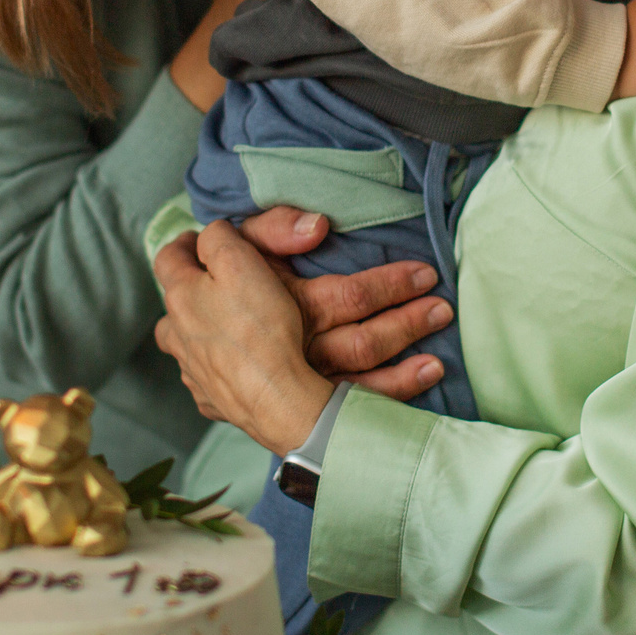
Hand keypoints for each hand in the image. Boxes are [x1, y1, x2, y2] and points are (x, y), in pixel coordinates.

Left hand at [153, 220, 338, 453]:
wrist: (276, 397)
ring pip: (183, 344)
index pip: (167, 258)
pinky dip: (215, 368)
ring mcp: (191, 371)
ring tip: (221, 328)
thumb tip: (207, 235)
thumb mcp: (240, 261)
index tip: (196, 239)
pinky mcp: (210, 398)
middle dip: (188, 290)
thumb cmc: (260, 326)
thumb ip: (217, 239)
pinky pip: (205, 377)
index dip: (182, 243)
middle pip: (171, 305)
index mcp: (181, 297)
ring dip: (195, 332)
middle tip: (212, 285)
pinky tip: (236, 367)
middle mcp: (178, 335)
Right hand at [232, 207, 450, 400]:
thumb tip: (320, 227)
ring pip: (356, 382)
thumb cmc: (225, 278)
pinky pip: (345, 407)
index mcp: (284, 305)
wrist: (191, 329)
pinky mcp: (292, 404)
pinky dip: (384, 397)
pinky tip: (418, 383)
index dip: (390, 286)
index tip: (425, 275)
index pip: (349, 298)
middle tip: (443, 310)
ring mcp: (293, 381)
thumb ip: (275, 227)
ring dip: (401, 372)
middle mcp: (291, 347)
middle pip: (361, 344)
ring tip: (439, 359)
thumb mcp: (243, 243)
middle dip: (406, 326)